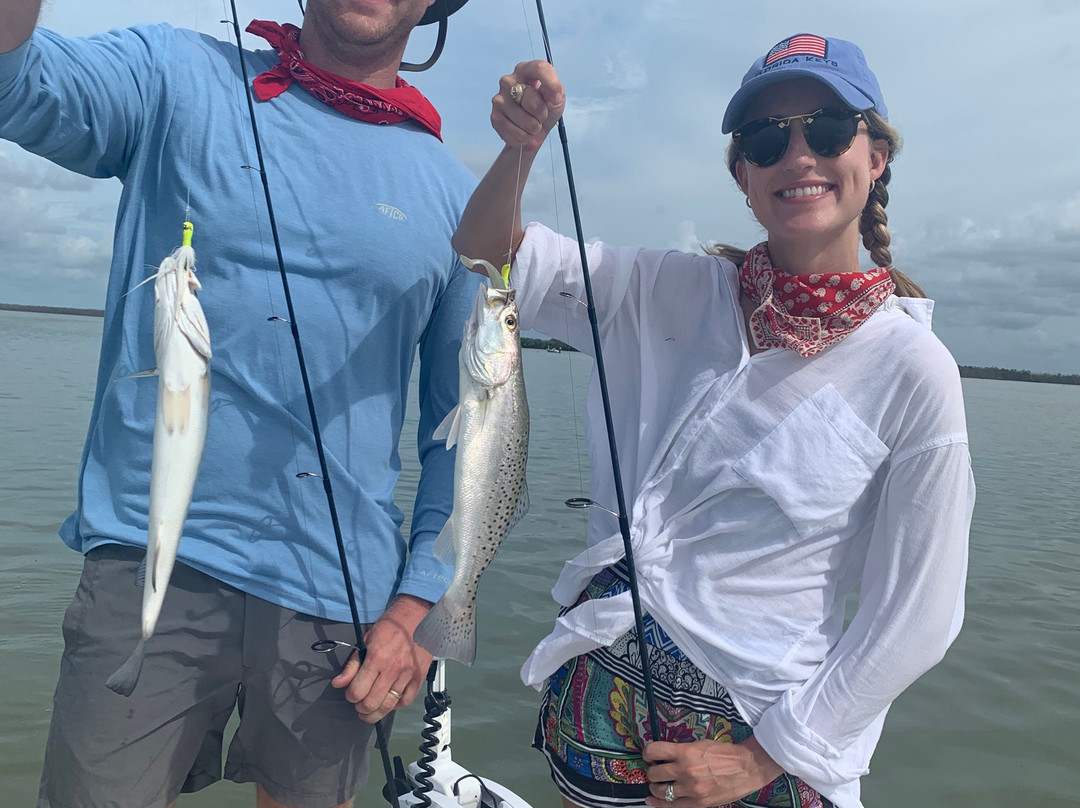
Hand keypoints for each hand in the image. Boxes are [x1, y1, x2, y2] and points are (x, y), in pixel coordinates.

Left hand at [331, 594, 433, 723]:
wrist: (415, 618)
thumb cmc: (389, 627)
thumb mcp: (365, 641)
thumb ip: (352, 665)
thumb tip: (338, 683)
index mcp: (376, 658)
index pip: (357, 691)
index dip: (350, 696)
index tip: (350, 694)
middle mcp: (392, 669)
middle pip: (372, 703)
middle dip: (361, 708)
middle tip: (359, 705)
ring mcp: (407, 675)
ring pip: (389, 706)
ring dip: (376, 713)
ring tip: (370, 712)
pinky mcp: (419, 677)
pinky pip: (406, 700)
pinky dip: (396, 706)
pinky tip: (390, 702)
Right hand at [492, 60, 565, 150]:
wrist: (532, 129)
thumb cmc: (544, 107)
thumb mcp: (557, 97)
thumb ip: (557, 91)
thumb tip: (554, 98)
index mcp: (526, 70)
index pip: (540, 68)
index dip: (552, 85)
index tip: (557, 100)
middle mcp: (509, 80)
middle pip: (532, 99)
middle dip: (542, 114)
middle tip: (540, 115)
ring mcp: (499, 99)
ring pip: (526, 120)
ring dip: (534, 128)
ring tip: (532, 124)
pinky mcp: (495, 117)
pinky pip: (517, 134)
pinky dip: (525, 137)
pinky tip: (523, 131)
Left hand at [642, 736, 782, 806]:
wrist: (747, 768)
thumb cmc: (724, 753)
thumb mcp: (699, 745)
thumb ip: (681, 751)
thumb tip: (664, 756)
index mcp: (685, 752)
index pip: (654, 751)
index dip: (647, 753)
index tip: (649, 755)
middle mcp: (685, 771)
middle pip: (654, 773)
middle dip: (652, 772)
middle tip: (654, 770)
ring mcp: (691, 789)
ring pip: (660, 791)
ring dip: (655, 787)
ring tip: (657, 785)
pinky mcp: (698, 803)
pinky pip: (671, 806)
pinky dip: (658, 804)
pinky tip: (652, 801)